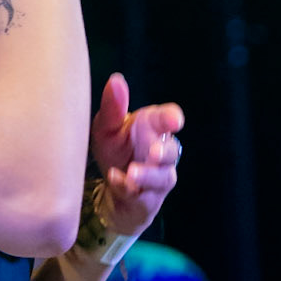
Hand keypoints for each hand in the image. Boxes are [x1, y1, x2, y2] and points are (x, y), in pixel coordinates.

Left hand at [88, 72, 184, 239]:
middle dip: (164, 151)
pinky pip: (143, 197)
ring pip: (162, 178)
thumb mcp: (106, 127)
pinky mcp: (148, 200)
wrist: (111, 191)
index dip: (172, 118)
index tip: (174, 120)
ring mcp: (158, 178)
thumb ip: (112, 107)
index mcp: (152, 128)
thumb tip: (116, 80)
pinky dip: (128, 189)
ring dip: (148, 175)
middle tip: (154, 151)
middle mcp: (160, 152)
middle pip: (171, 151)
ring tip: (132, 172)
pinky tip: (115, 179)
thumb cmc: (114, 150)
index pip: (168, 120)